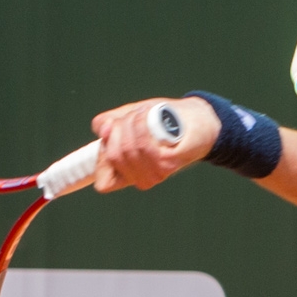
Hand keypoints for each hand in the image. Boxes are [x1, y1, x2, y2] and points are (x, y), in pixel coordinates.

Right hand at [88, 97, 215, 191]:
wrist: (194, 118)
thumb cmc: (161, 119)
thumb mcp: (128, 118)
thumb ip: (108, 124)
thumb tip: (102, 129)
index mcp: (128, 174)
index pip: (104, 183)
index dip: (101, 157)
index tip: (108, 131)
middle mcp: (141, 179)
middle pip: (113, 156)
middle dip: (117, 129)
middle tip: (131, 115)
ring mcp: (155, 173)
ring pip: (126, 149)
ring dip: (130, 123)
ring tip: (142, 112)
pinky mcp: (168, 163)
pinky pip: (143, 145)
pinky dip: (141, 125)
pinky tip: (147, 114)